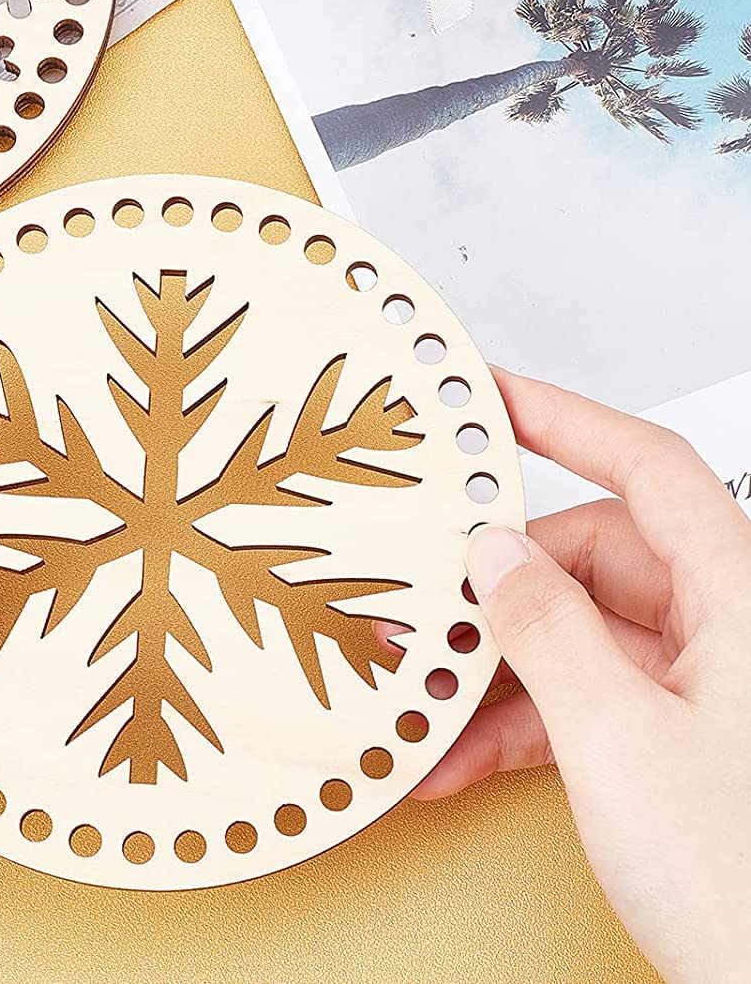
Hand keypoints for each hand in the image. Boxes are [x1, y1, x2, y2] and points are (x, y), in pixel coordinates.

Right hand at [416, 369, 750, 983]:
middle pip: (599, 557)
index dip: (565, 418)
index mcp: (741, 600)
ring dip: (502, 669)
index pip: (646, 467)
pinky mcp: (689, 747)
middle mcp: (731, 631)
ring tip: (431, 697)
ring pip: (586, 635)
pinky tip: (463, 754)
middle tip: (431, 600)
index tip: (491, 396)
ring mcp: (711, 692)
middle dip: (504, 585)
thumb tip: (495, 558)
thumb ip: (546, 632)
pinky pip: (592, 701)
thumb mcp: (618, 743)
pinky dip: (526, 723)